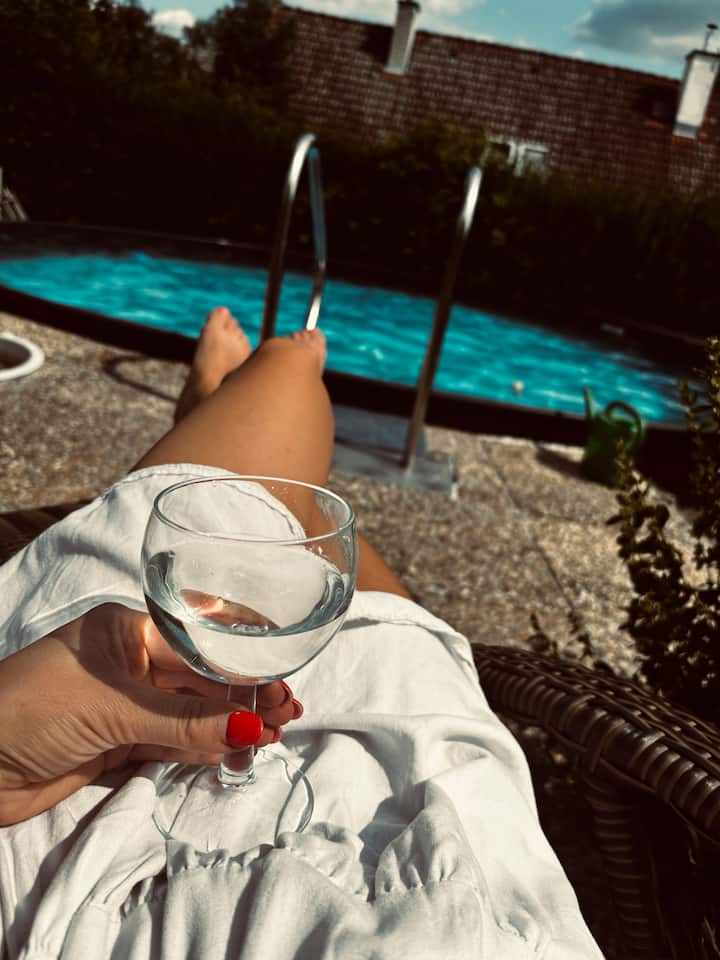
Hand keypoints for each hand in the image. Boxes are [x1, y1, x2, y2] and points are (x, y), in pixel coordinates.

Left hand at [0, 603, 301, 825]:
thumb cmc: (30, 710)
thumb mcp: (114, 708)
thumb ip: (184, 721)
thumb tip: (250, 728)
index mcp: (128, 630)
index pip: (200, 646)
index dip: (243, 667)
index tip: (281, 685)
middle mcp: (132, 663)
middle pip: (202, 681)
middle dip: (245, 698)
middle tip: (288, 715)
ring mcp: (127, 705)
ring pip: (192, 715)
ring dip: (231, 726)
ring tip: (273, 737)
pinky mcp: (119, 744)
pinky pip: (173, 744)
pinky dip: (204, 750)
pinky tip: (235, 752)